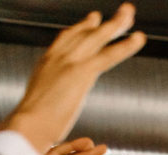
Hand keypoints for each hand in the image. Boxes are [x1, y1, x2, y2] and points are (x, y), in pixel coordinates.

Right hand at [0, 4, 145, 154]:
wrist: (29, 126)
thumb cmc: (31, 126)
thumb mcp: (38, 107)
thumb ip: (47, 102)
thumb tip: (49, 113)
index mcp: (47, 64)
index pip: (66, 39)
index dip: (81, 28)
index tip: (93, 19)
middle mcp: (57, 57)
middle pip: (84, 34)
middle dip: (104, 23)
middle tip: (122, 14)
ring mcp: (69, 62)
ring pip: (97, 38)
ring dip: (117, 25)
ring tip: (130, 14)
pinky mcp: (82, 72)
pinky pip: (109, 55)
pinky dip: (126, 46)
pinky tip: (138, 39)